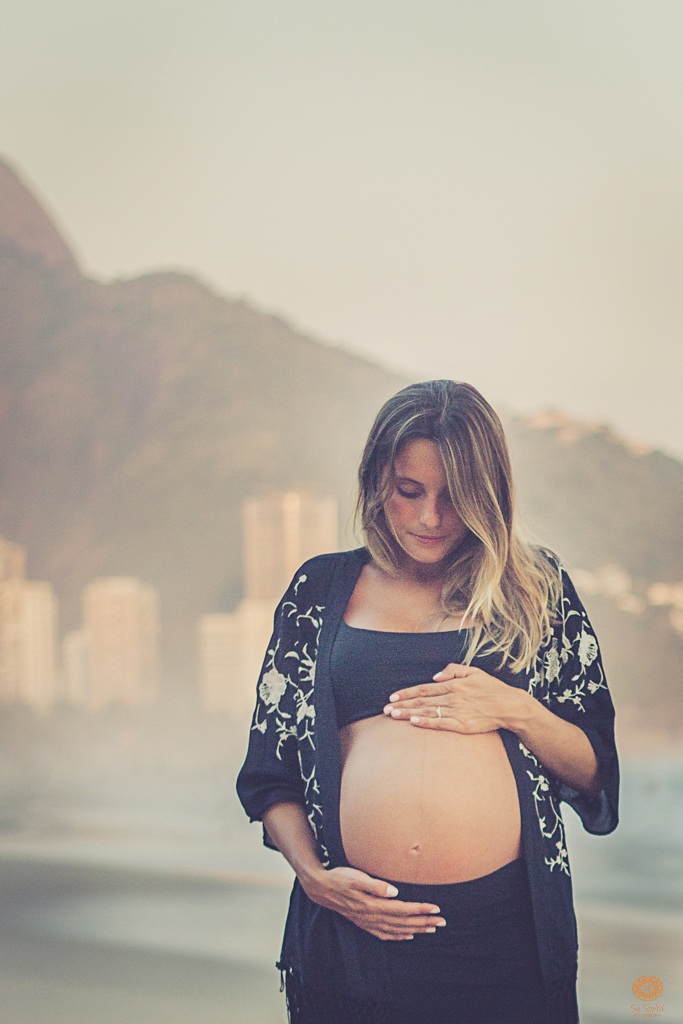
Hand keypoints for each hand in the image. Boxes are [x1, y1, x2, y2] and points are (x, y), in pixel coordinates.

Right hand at [301, 865, 446, 940]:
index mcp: (373, 904)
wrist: (321, 888)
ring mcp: (368, 922)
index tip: (436, 909)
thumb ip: (375, 885)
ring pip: (397, 930)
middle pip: (403, 922)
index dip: (420, 909)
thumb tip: (394, 891)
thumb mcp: (356, 877)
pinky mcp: (364, 923)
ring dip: (415, 930)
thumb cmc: (340, 878)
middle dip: (424, 922)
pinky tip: (407, 936)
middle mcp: (373, 916)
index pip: (403, 909)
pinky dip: (398, 937)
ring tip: (431, 928)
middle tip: (442, 921)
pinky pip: (384, 934)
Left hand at [382, 662, 529, 733]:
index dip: (407, 692)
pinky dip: (427, 722)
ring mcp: (458, 711)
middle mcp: (453, 697)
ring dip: (409, 714)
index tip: (393, 696)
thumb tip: (435, 676)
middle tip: (385, 709)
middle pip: (422, 701)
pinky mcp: (463, 725)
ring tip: (393, 716)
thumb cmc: (492, 688)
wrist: (511, 706)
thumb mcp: (474, 671)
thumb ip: (454, 670)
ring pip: (428, 712)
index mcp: (454, 684)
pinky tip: (414, 722)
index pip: (424, 688)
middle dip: (402, 705)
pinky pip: (441, 723)